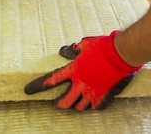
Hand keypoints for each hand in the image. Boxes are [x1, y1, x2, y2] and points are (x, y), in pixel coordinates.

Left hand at [24, 31, 142, 109]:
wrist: (122, 53)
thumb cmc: (103, 46)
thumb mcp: (85, 44)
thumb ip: (73, 50)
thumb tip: (64, 51)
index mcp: (74, 70)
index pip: (51, 80)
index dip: (37, 86)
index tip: (28, 90)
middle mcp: (81, 84)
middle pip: (64, 101)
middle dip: (58, 104)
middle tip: (55, 103)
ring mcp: (93, 92)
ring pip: (80, 107)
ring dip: (75, 105)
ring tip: (75, 103)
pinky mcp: (104, 96)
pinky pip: (95, 107)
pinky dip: (92, 106)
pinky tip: (92, 104)